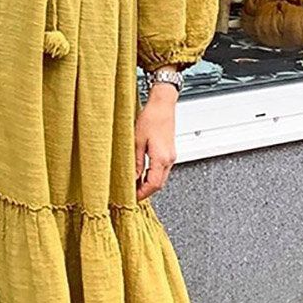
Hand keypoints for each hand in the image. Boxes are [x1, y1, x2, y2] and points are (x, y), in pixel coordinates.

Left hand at [134, 84, 177, 200]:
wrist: (163, 105)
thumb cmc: (151, 118)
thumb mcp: (136, 141)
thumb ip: (135, 162)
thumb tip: (132, 177)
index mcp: (161, 158)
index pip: (153, 184)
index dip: (142, 194)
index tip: (132, 198)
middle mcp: (169, 159)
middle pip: (159, 184)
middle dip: (145, 191)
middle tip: (131, 194)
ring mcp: (171, 156)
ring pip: (161, 177)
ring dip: (148, 183)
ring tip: (134, 184)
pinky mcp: (169, 152)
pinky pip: (161, 170)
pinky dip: (152, 175)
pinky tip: (141, 174)